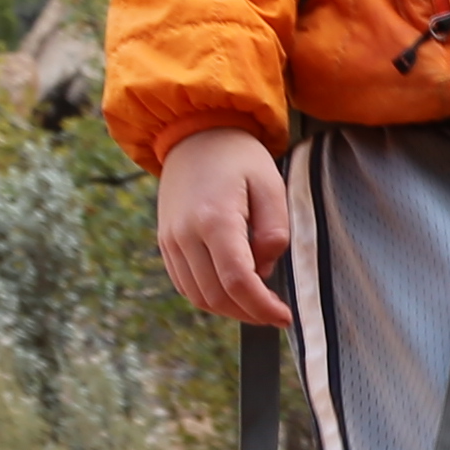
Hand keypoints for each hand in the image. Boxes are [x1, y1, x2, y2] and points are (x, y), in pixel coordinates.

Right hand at [155, 129, 292, 326]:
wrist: (195, 133)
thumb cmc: (239, 157)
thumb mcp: (271, 184)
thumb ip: (274, 231)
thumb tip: (264, 271)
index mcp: (215, 219)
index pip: (238, 281)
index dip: (263, 307)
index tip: (284, 316)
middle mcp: (185, 234)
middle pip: (216, 296)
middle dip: (249, 314)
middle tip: (274, 314)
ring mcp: (170, 240)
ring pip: (198, 297)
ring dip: (229, 310)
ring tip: (256, 304)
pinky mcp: (165, 242)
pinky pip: (185, 285)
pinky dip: (209, 297)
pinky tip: (232, 291)